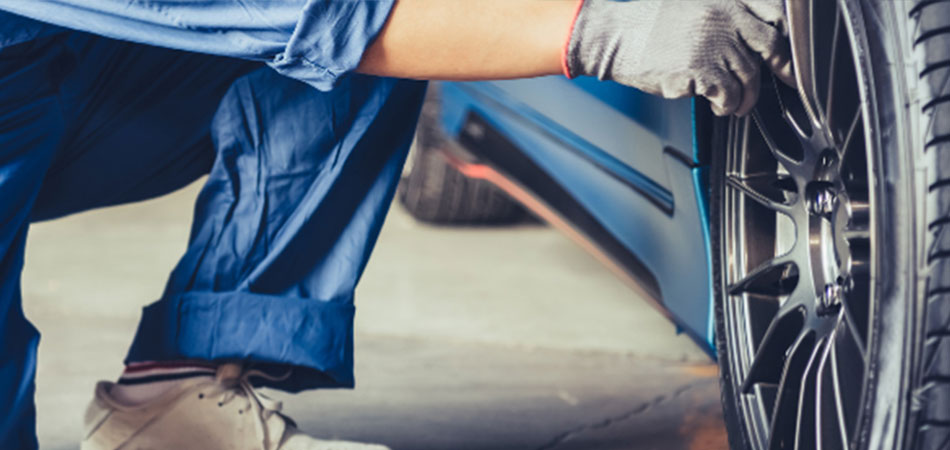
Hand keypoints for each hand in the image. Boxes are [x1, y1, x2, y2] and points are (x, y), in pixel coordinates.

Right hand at [564, 0, 794, 115]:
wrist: (616, 38)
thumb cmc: (647, 25)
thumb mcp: (692, 5)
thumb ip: (723, 16)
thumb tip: (752, 40)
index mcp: (725, 0)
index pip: (773, 14)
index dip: (786, 37)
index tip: (788, 54)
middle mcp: (724, 19)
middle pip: (770, 46)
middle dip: (780, 68)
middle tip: (783, 81)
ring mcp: (714, 44)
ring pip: (750, 77)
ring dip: (746, 96)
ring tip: (736, 104)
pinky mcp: (701, 71)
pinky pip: (729, 95)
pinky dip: (728, 106)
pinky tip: (720, 107)